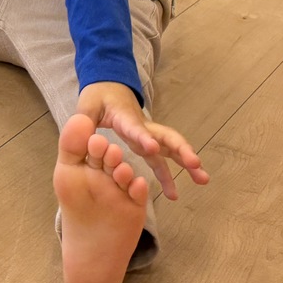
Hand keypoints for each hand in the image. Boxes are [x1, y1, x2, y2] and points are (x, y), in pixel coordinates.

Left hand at [75, 81, 209, 199]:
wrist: (108, 87)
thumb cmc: (98, 98)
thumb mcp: (86, 106)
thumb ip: (83, 120)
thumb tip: (79, 132)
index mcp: (125, 118)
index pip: (136, 129)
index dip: (144, 138)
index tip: (152, 148)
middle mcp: (143, 127)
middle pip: (166, 137)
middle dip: (182, 150)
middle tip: (195, 164)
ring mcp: (148, 136)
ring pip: (171, 149)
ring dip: (187, 164)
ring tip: (203, 179)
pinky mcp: (148, 144)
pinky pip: (162, 161)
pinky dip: (169, 176)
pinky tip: (174, 195)